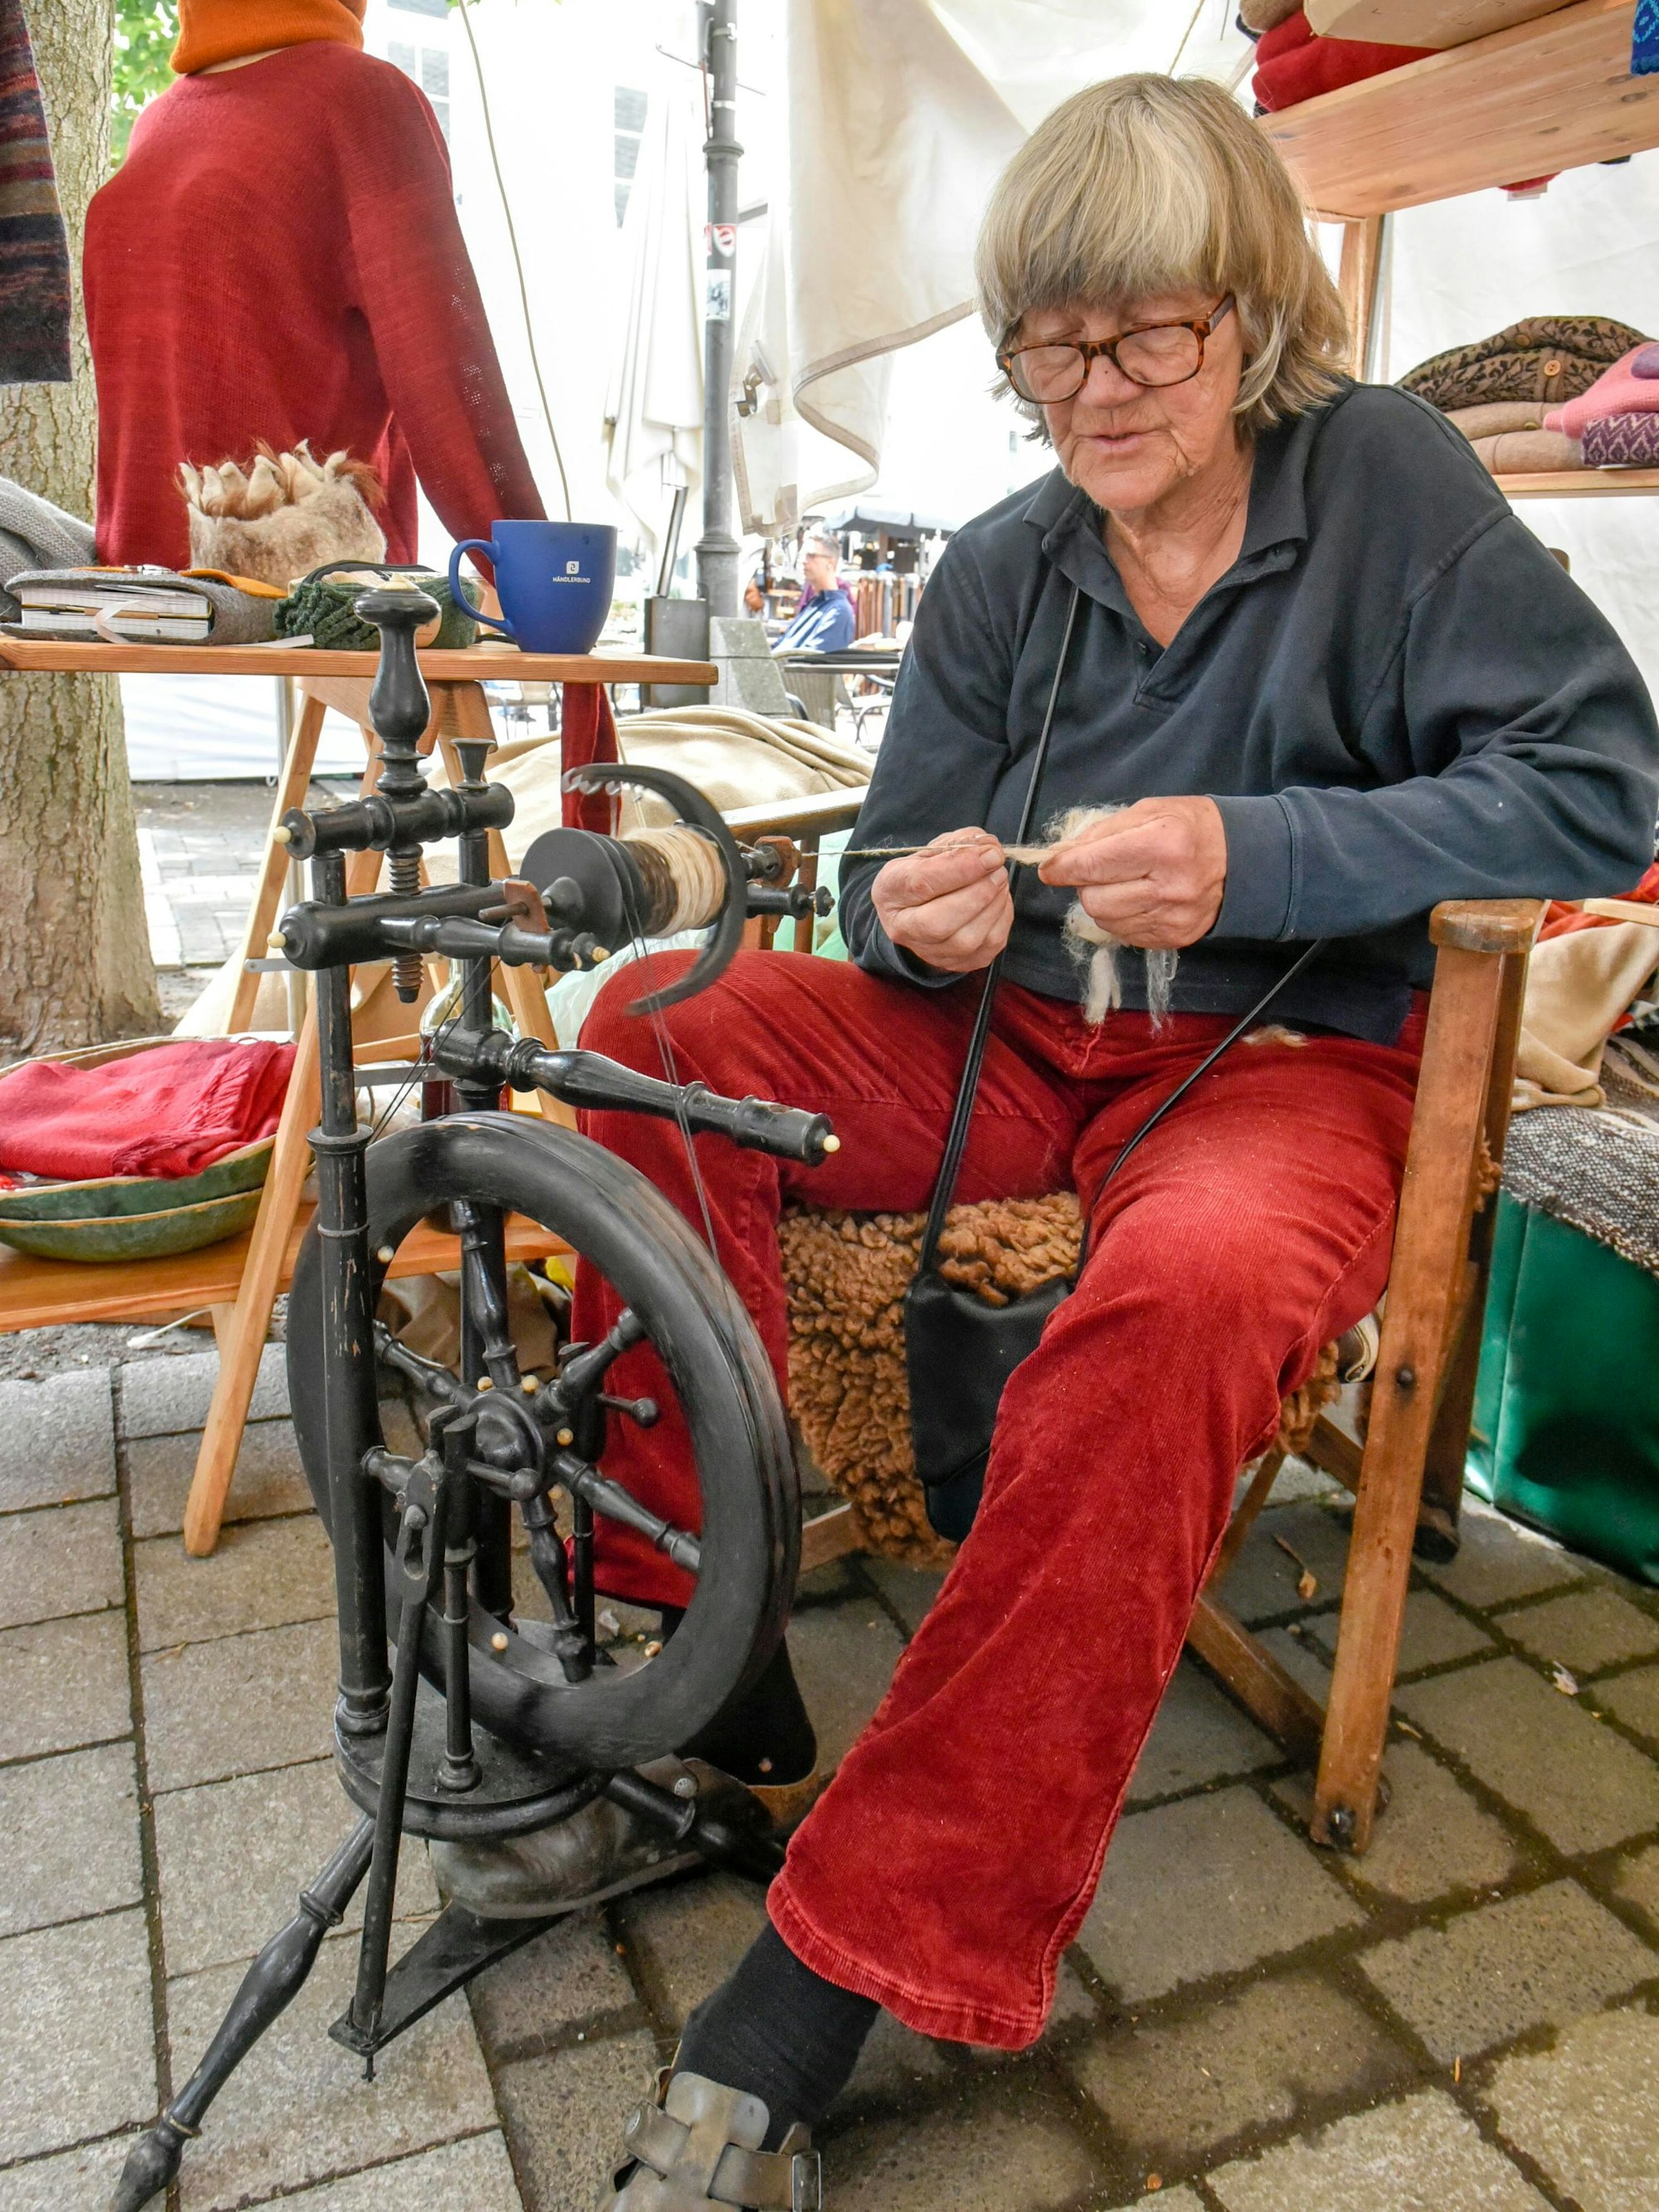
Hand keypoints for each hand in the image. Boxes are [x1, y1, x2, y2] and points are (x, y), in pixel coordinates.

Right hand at [871, 829, 1012, 973]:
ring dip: (994, 903)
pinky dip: (1001, 916)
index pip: (921, 884)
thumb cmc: (927, 874)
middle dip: (978, 892)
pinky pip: (990, 944)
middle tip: (997, 868)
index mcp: (890, 891)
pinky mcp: (960, 963)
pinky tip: (997, 899)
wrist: (921, 910)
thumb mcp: (933, 850)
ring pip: (969, 939)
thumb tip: (990, 849)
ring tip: (998, 879)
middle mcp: (903, 929)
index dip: (960, 868)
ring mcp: (930, 952)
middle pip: (939, 923)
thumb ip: (960, 844)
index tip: (989, 854)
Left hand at [1038, 797, 1226, 949]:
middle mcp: (1168, 887)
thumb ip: (1102, 832)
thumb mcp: (1149, 811)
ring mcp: (1172, 918)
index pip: (1092, 865)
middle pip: (1093, 899)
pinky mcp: (1173, 939)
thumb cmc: (1191, 827)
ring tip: (1125, 883)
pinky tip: (1139, 899)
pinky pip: (1124, 934)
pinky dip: (1121, 917)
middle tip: (1100, 870)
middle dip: (1086, 884)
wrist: (1242, 859)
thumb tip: (1062, 855)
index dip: (1062, 868)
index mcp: (1161, 845)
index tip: (1049, 868)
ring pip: (1105, 920)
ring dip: (1102, 902)